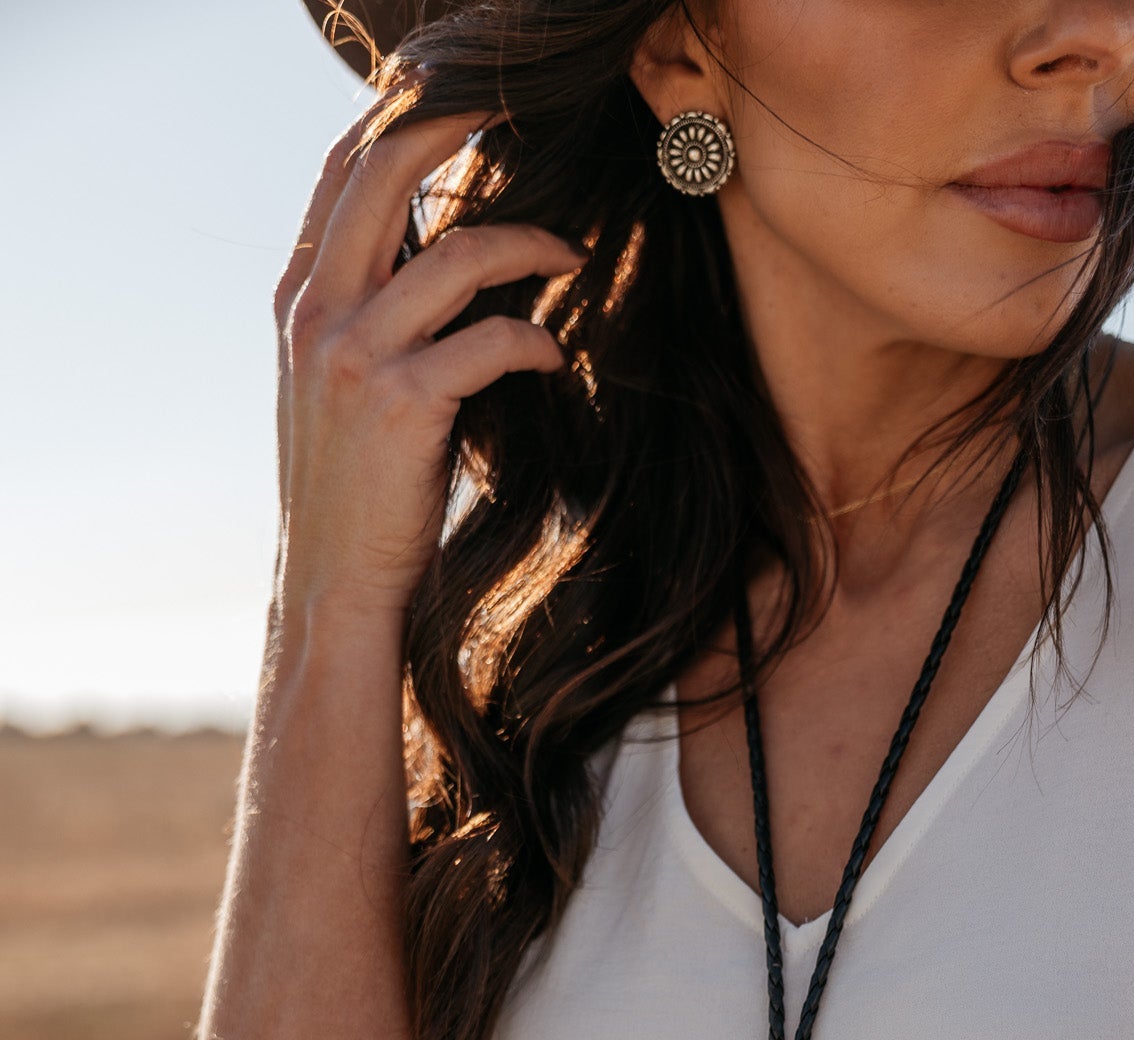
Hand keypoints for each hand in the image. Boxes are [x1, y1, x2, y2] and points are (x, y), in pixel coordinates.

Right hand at [272, 95, 583, 625]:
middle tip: (521, 116)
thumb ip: (365, 317)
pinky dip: (536, 339)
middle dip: (457, 124)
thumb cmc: (355, 492)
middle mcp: (318, 314)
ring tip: (571, 257)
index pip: (341, 172)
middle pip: (384, 171)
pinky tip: (556, 357)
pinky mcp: (403, 405)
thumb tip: (432, 260)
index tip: (461, 98)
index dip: (398, 116)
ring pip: (458, 253)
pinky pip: (491, 340)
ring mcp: (355, 356)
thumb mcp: (336, 389)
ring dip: (532, 244)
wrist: (336, 583)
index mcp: (299, 301)